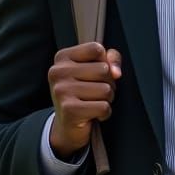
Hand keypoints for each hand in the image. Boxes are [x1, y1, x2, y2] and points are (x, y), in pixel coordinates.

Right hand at [47, 42, 121, 158]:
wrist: (67, 126)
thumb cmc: (83, 93)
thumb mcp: (93, 70)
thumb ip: (110, 59)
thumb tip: (116, 72)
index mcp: (62, 57)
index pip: (96, 49)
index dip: (105, 62)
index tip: (96, 74)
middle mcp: (58, 72)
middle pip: (104, 69)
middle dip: (108, 84)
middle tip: (95, 92)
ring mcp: (61, 91)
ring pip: (106, 89)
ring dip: (107, 99)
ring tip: (93, 103)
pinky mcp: (69, 110)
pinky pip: (103, 107)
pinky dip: (104, 113)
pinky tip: (93, 114)